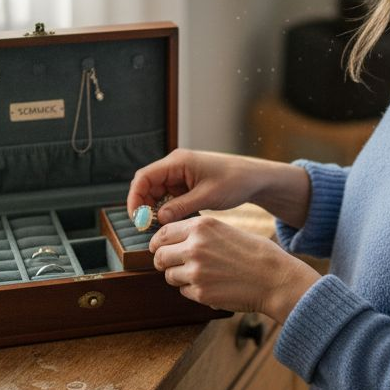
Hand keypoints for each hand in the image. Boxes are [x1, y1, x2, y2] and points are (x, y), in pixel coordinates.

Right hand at [126, 149, 311, 227]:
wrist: (253, 179)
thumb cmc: (234, 182)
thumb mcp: (207, 196)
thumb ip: (181, 207)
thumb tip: (158, 218)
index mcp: (178, 162)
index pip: (144, 177)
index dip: (135, 197)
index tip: (137, 218)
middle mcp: (175, 166)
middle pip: (147, 185)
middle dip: (143, 206)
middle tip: (146, 227)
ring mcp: (180, 176)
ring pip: (156, 193)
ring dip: (155, 209)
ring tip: (160, 227)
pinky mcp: (186, 185)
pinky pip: (168, 198)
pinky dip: (167, 210)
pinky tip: (173, 222)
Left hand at [149, 215, 319, 322]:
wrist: (275, 279)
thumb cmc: (255, 254)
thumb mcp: (226, 230)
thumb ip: (199, 234)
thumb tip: (173, 241)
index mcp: (201, 227)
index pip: (163, 233)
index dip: (157, 243)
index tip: (158, 248)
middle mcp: (195, 247)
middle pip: (160, 256)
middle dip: (163, 262)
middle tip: (171, 265)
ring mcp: (196, 272)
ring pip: (169, 276)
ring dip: (179, 277)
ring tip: (201, 275)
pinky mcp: (200, 293)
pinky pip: (184, 291)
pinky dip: (193, 290)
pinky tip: (212, 286)